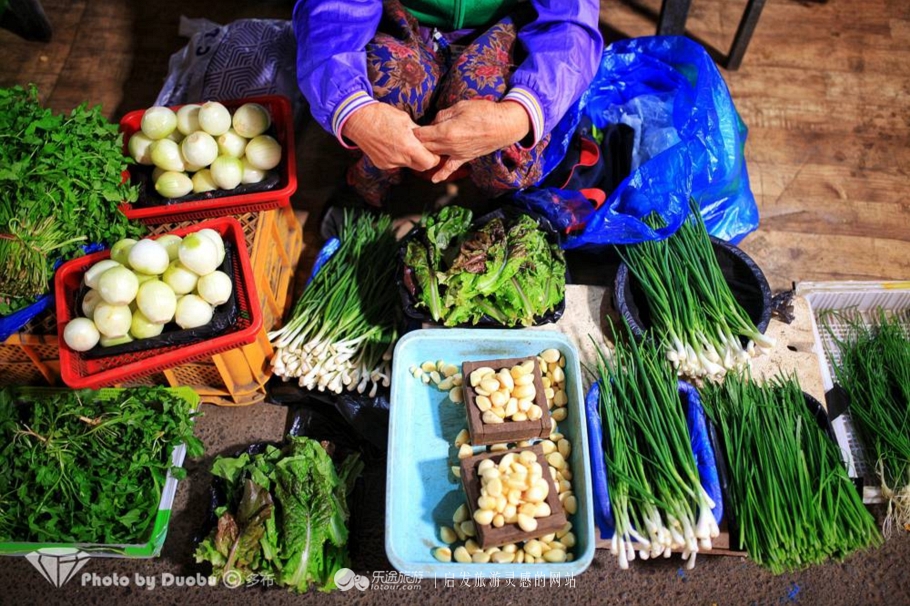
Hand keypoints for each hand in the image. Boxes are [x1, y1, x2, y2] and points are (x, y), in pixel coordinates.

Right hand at [342, 103, 439, 171]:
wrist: (358, 120)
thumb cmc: (381, 115)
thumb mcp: (405, 119)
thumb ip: (418, 132)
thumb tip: (426, 137)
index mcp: (408, 147)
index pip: (430, 162)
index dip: (434, 158)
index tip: (433, 151)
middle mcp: (399, 159)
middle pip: (421, 167)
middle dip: (425, 159)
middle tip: (423, 149)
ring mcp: (389, 163)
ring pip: (408, 165)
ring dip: (410, 158)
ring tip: (404, 143)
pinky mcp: (381, 164)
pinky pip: (395, 164)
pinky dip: (398, 157)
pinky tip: (392, 145)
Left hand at [414, 100, 529, 182]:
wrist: (504, 125)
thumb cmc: (484, 112)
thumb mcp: (460, 106)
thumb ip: (443, 115)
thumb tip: (434, 122)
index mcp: (446, 131)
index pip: (422, 134)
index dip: (414, 131)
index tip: (409, 127)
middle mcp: (449, 146)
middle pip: (426, 146)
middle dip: (417, 143)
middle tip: (411, 138)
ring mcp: (456, 153)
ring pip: (435, 156)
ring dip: (426, 153)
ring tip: (418, 151)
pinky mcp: (465, 158)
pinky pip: (451, 168)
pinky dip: (442, 174)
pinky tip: (434, 180)